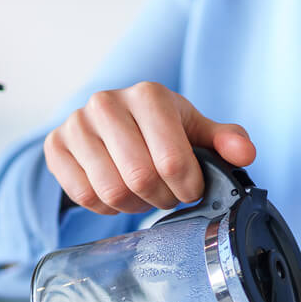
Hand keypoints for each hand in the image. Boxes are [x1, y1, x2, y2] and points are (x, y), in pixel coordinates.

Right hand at [43, 81, 255, 214]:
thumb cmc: (158, 129)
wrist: (109, 123)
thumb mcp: (194, 129)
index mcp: (148, 95)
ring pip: (110, 190)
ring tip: (141, 195)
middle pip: (140, 178)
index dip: (186, 187)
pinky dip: (105, 206)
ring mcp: (76, 124)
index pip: (172, 160)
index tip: (189, 189)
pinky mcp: (55, 146)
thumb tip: (245, 155)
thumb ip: (225, 140)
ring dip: (133, 205)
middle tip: (166, 196)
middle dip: (160, 198)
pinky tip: (116, 194)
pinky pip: (83, 196)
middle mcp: (106, 103)